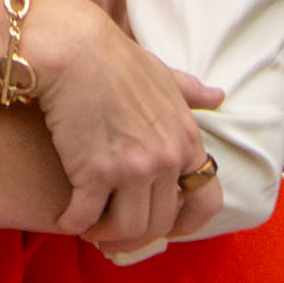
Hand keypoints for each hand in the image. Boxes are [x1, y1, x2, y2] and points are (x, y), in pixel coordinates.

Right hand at [27, 0, 228, 254]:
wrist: (71, 47)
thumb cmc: (113, 57)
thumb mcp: (162, 73)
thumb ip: (190, 92)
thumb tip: (219, 96)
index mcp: (186, 139)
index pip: (206, 201)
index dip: (187, 224)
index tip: (165, 228)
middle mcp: (165, 159)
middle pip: (161, 222)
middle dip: (137, 232)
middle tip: (115, 230)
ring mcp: (132, 168)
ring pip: (127, 228)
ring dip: (107, 234)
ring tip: (91, 228)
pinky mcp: (94, 173)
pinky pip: (86, 217)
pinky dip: (74, 223)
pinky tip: (64, 218)